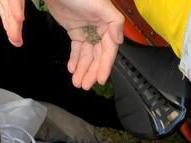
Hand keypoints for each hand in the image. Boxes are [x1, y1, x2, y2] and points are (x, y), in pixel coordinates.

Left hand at [0, 0, 123, 89]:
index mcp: (108, 25)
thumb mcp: (102, 6)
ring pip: (87, 55)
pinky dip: (75, 60)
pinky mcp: (75, 31)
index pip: (108, 50)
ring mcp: (87, 31)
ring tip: (77, 82)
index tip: (100, 80)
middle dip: (91, 72)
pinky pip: (77, 49)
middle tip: (85, 85)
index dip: (104, 66)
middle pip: (97, 56)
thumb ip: (115, 22)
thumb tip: (119, 41)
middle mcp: (100, 30)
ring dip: (82, 69)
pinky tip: (72, 69)